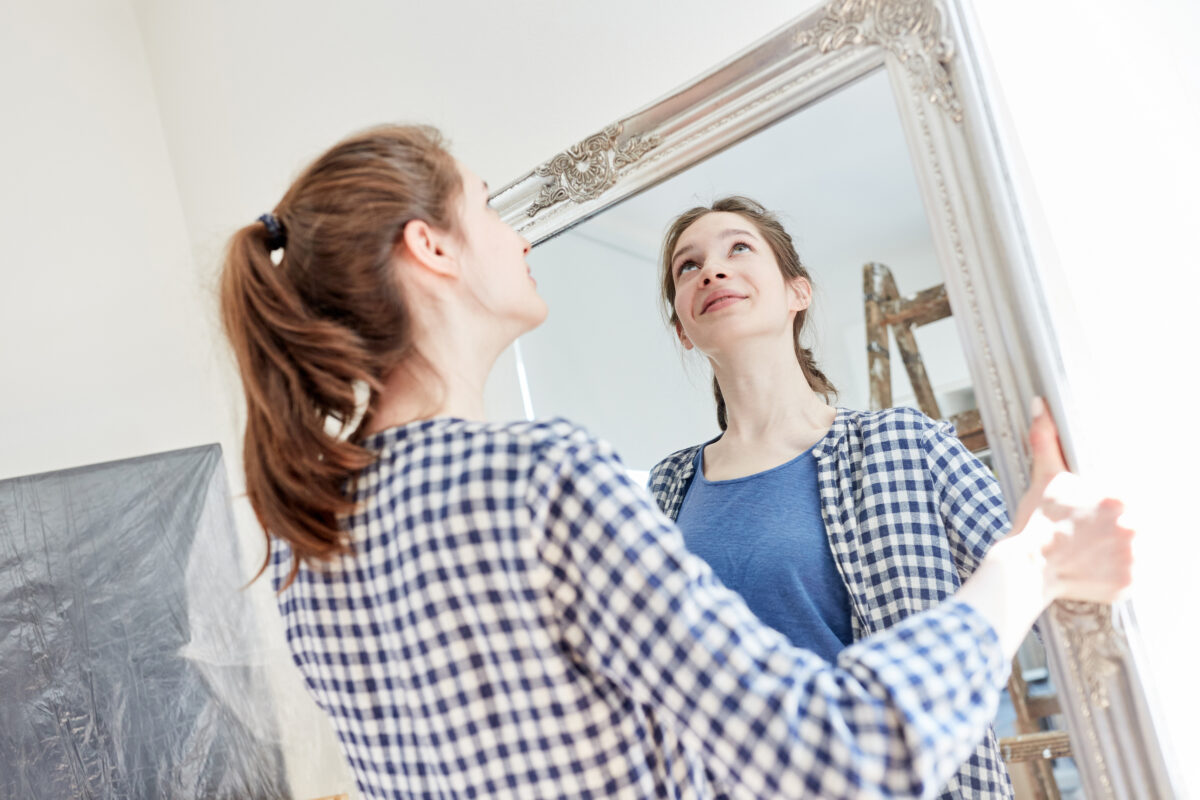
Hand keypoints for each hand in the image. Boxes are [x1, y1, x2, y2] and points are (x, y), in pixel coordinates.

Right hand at [1012, 398, 1134, 604]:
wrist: (1026, 568)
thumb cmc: (1037, 523)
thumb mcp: (1045, 479)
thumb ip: (1047, 440)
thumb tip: (1039, 405)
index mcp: (1119, 498)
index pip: (1139, 498)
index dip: (1124, 505)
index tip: (1106, 514)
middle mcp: (1133, 526)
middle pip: (1144, 524)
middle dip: (1125, 527)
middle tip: (1096, 535)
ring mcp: (1133, 558)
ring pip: (1143, 550)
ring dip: (1127, 550)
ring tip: (1096, 552)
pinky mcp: (1128, 584)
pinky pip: (1137, 578)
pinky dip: (1121, 574)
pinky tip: (1096, 568)